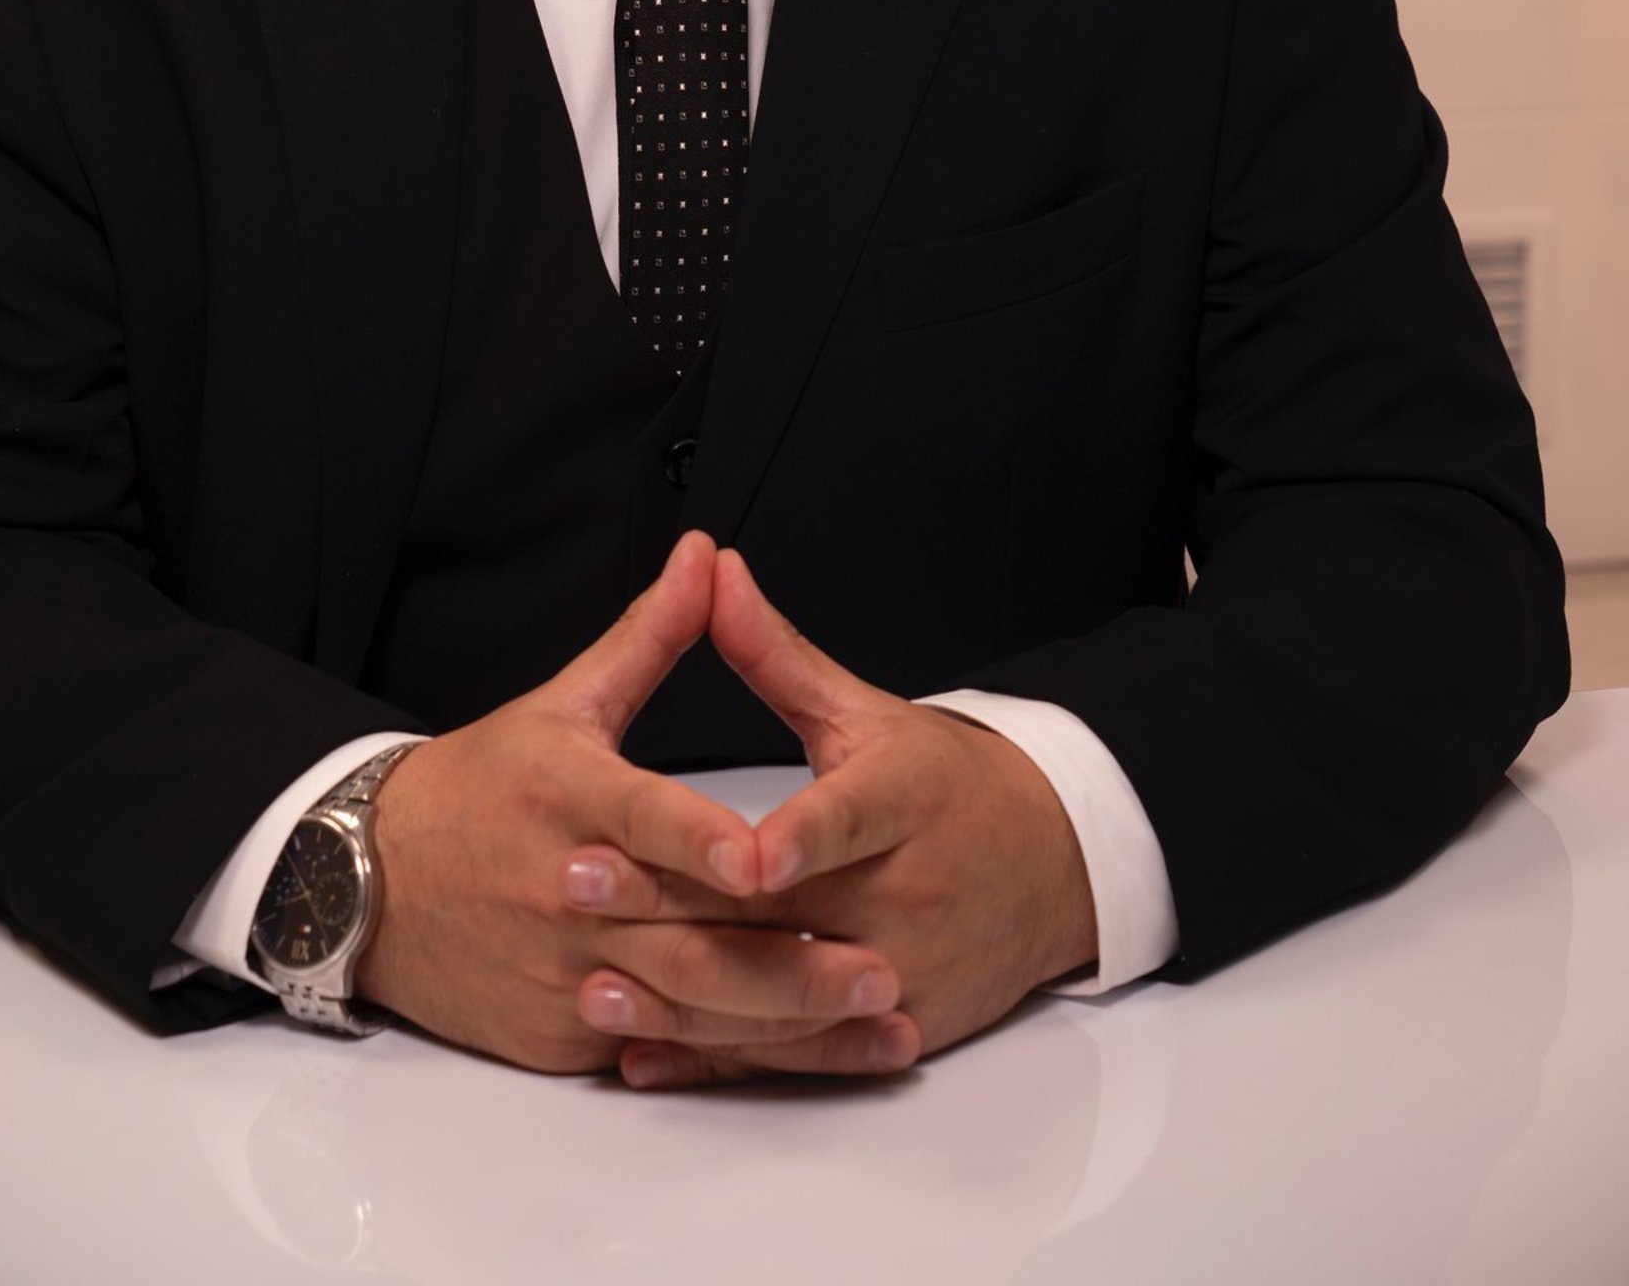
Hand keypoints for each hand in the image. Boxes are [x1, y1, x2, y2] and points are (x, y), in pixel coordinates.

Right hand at [356, 531, 909, 1075]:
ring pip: (684, 1005)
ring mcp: (561, 973)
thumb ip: (649, 636)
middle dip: (787, 957)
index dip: (702, 839)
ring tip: (870, 1017)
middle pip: (684, 934)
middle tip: (880, 962)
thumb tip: (705, 558)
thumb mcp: (562, 702)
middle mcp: (564, 892)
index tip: (763, 857)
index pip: (644, 819)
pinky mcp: (557, 1034)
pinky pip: (651, 1049)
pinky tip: (803, 1056)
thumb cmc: (478, 786)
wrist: (365, 881)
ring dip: (782, 1018)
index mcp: (568, 798)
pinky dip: (726, 1057)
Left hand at [564, 549, 1098, 1088]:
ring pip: (781, 999)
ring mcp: (901, 972)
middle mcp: (908, 894)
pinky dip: (714, 1058)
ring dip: (682, 1000)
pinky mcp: (889, 1028)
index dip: (794, 839)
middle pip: (786, 912)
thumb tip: (714, 570)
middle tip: (578, 879)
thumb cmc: (944, 783)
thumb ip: (777, 653)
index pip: (847, 818)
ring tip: (591, 980)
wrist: (1050, 866)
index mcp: (905, 801)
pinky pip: (792, 1054)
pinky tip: (642, 1053)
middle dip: (676, 902)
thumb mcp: (865, 711)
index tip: (736, 853)